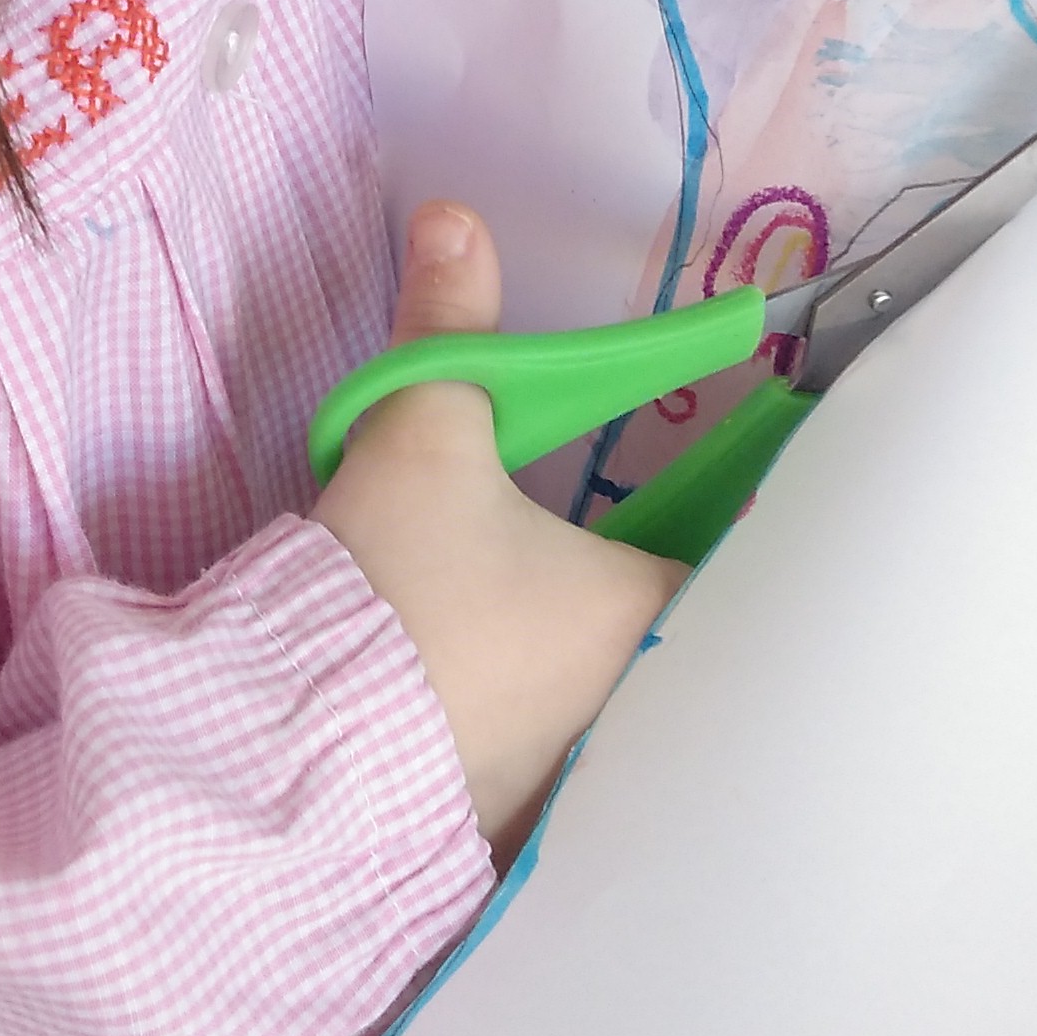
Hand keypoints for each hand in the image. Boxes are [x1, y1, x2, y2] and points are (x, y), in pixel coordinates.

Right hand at [312, 203, 686, 863]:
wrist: (299, 748)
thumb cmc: (397, 586)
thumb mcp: (421, 437)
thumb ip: (449, 330)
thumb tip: (453, 216)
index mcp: (648, 609)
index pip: (737, 558)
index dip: (727, 517)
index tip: (707, 491)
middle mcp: (638, 705)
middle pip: (680, 634)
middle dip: (649, 593)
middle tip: (610, 546)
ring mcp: (577, 776)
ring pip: (615, 702)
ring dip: (589, 663)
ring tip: (542, 620)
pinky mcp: (512, 819)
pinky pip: (552, 758)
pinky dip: (535, 723)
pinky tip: (488, 695)